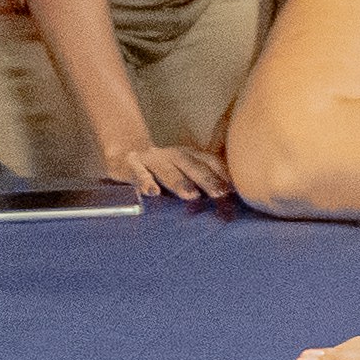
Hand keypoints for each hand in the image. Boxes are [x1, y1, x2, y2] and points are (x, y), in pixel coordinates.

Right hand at [103, 133, 235, 201]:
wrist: (122, 153)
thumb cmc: (160, 171)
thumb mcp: (182, 174)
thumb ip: (201, 185)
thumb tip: (229, 207)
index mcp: (189, 156)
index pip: (211, 163)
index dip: (224, 176)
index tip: (237, 193)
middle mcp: (172, 155)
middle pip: (193, 166)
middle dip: (208, 180)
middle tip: (222, 195)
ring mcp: (150, 159)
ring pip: (167, 169)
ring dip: (180, 182)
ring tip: (192, 196)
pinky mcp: (128, 165)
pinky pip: (137, 173)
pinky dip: (144, 181)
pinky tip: (152, 192)